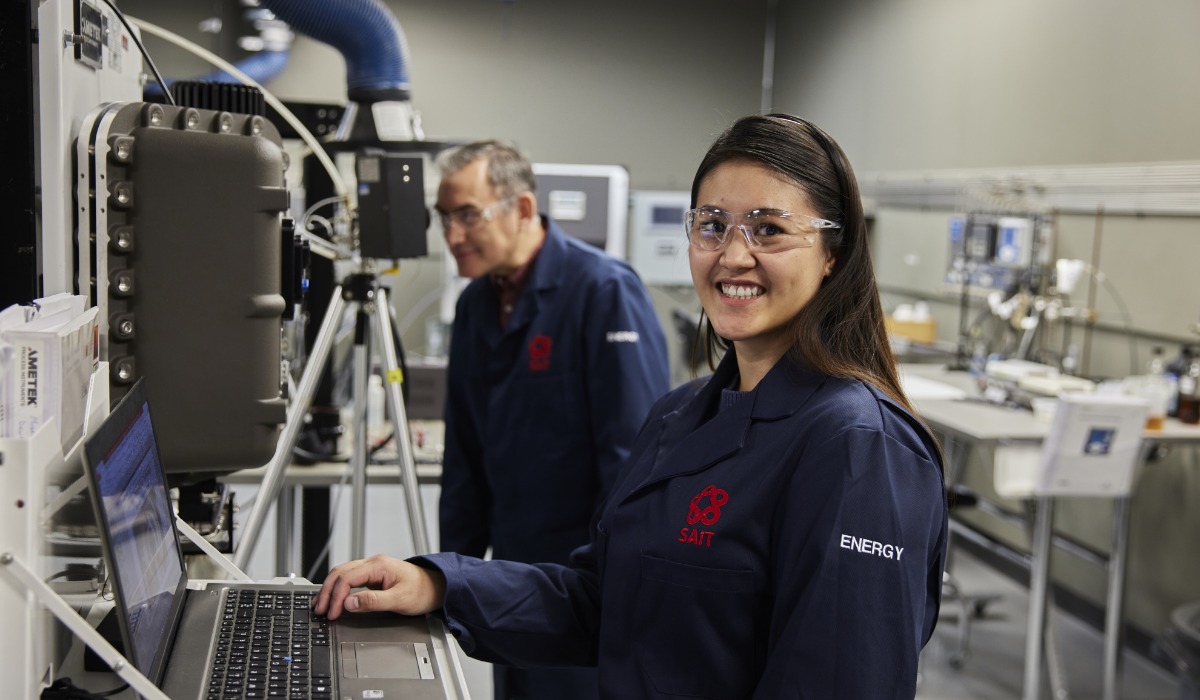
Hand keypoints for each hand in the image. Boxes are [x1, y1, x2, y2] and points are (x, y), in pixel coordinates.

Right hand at [313, 554, 446, 619]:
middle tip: (319, 610)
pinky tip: (333, 598)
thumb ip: (373, 601)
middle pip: (340, 573)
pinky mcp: (373, 575)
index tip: (332, 613)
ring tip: (320, 605)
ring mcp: (372, 568)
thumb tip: (349, 604)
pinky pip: (349, 579)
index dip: (336, 597)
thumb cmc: (422, 591)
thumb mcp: (399, 599)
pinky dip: (338, 589)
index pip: (347, 578)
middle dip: (327, 591)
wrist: (437, 587)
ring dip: (330, 589)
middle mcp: (373, 563)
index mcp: (379, 565)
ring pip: (342, 574)